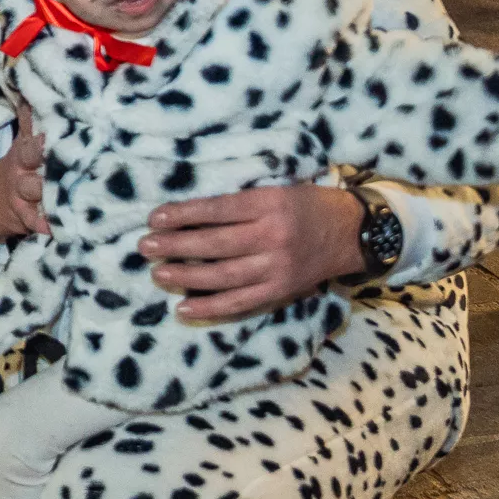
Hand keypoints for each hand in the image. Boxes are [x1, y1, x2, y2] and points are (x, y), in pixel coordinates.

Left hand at [139, 183, 366, 321]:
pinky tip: (183, 308)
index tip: (154, 218)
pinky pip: (241, 302)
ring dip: (185, 277)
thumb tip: (188, 215)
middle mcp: (273, 236)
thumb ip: (238, 203)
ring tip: (157, 273)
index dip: (183, 215)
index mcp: (269, 204)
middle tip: (145, 246)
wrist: (353, 233)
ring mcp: (278, 268)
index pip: (217, 210)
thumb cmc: (306, 205)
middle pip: (215, 244)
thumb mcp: (274, 190)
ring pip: (223, 276)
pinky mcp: (281, 291)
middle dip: (176, 246)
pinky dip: (210, 308)